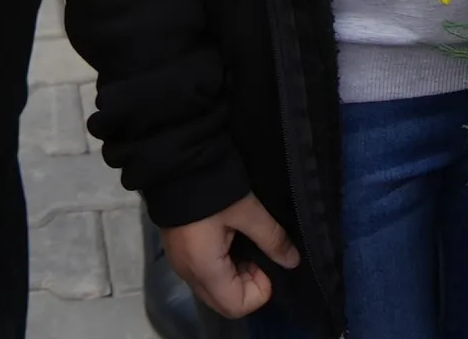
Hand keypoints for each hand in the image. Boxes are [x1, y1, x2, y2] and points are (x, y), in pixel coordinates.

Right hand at [160, 197, 299, 319]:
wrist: (175, 161)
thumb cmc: (212, 187)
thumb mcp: (247, 210)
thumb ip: (272, 238)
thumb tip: (292, 260)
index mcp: (205, 269)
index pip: (236, 306)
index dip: (259, 290)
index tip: (265, 261)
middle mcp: (188, 274)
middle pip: (223, 303)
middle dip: (247, 286)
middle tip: (256, 254)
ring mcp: (179, 263)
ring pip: (212, 289)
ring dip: (234, 276)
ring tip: (243, 244)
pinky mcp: (177, 251)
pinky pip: (202, 274)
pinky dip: (220, 267)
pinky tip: (227, 239)